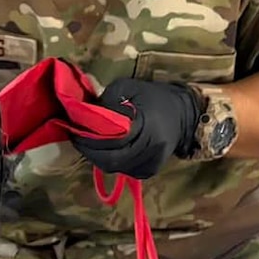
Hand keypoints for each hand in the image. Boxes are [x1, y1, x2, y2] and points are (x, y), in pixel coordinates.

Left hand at [73, 77, 199, 178]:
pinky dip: (112, 162)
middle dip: (90, 151)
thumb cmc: (153, 96)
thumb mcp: (128, 87)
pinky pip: (126, 171)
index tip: (74, 131)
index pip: (111, 141)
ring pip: (117, 168)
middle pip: (111, 160)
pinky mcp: (151, 170)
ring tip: (89, 144)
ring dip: (99, 158)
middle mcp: (151, 149)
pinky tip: (106, 151)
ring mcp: (152, 163)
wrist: (184, 113)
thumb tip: (82, 112)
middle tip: (78, 140)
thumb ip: (106, 100)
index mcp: (146, 127)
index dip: (89, 139)